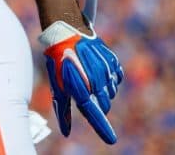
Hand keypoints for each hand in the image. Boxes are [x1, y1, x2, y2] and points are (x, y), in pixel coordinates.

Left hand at [39, 21, 123, 143]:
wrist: (66, 33)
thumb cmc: (58, 63)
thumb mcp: (57, 86)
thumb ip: (63, 110)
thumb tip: (65, 132)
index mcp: (81, 88)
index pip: (94, 114)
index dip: (102, 128)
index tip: (111, 140)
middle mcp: (96, 81)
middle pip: (104, 105)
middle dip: (96, 103)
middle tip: (83, 89)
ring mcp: (107, 71)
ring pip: (111, 93)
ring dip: (102, 90)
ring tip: (88, 75)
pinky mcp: (113, 62)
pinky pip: (117, 78)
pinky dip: (109, 79)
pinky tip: (97, 70)